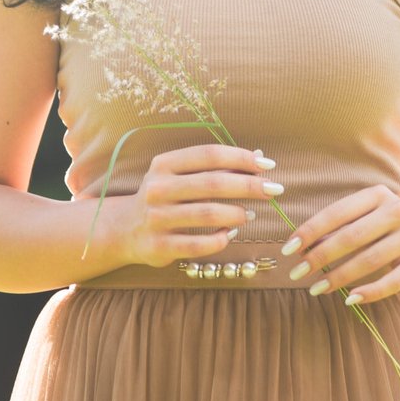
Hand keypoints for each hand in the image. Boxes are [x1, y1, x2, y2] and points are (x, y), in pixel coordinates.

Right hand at [119, 144, 281, 268]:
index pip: (209, 155)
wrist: (125, 229)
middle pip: (212, 184)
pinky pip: (199, 245)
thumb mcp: (180, 175)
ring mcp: (157, 218)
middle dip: (249, 186)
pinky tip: (230, 234)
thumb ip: (217, 167)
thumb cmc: (164, 196)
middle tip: (274, 190)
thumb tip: (261, 158)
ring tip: (251, 214)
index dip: (241, 158)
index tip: (268, 166)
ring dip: (237, 214)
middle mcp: (158, 188)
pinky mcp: (159, 246)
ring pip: (208, 214)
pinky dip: (220, 240)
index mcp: (164, 164)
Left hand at [279, 186, 399, 304]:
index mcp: (378, 195)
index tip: (289, 248)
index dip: (311, 230)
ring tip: (317, 289)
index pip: (337, 212)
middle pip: (351, 237)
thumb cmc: (387, 226)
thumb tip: (301, 247)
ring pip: (370, 259)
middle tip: (297, 272)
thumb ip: (340, 227)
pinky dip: (370, 292)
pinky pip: (394, 281)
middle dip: (320, 256)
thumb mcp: (367, 216)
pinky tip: (350, 299)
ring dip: (339, 277)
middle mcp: (398, 211)